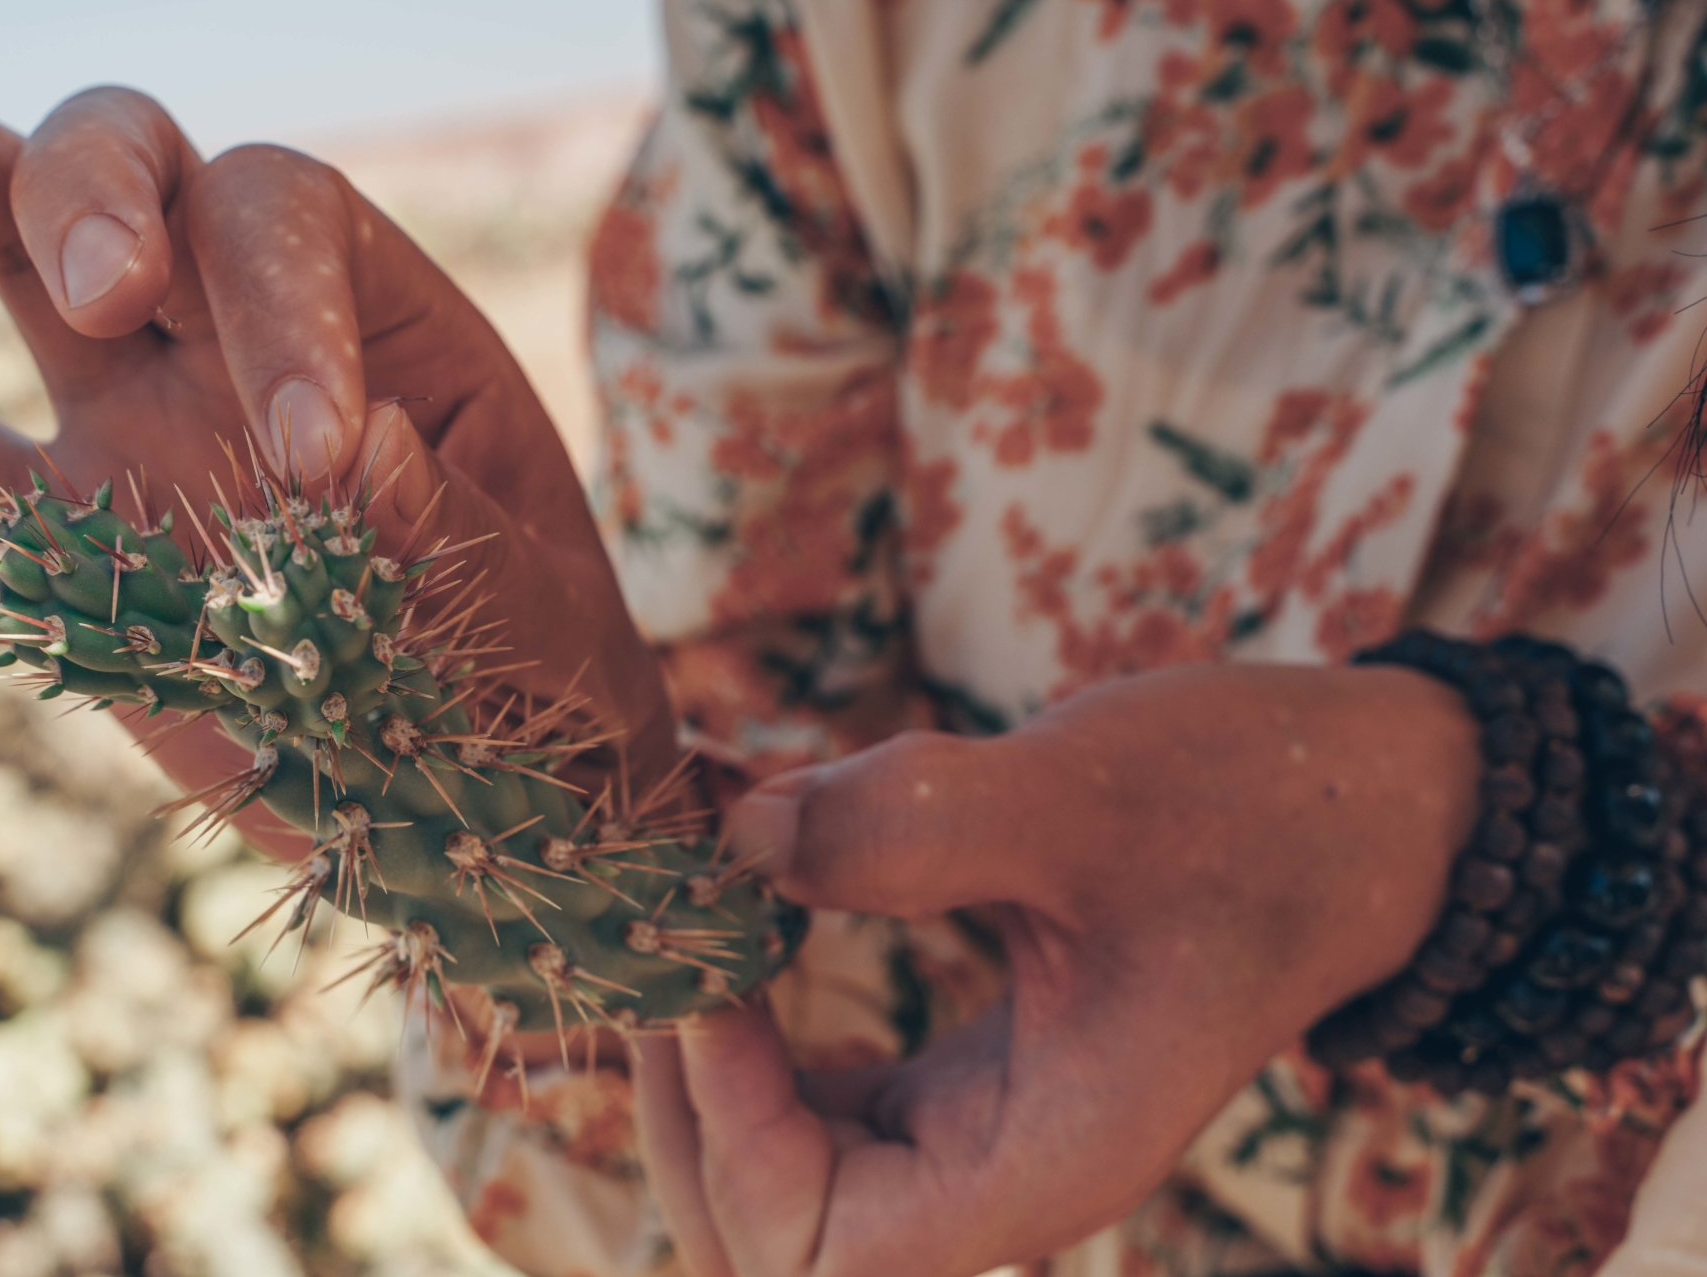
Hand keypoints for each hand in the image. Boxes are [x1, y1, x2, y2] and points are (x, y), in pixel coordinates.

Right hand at [0, 82, 668, 856]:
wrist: (481, 797)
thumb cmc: (531, 680)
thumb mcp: (530, 607)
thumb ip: (452, 532)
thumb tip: (359, 454)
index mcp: (384, 325)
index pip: (290, 226)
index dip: (282, 311)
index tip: (316, 461)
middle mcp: (246, 342)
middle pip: (152, 174)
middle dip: (108, 193)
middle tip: (102, 295)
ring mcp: (137, 423)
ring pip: (21, 258)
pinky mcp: (56, 533)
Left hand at [635, 662, 1481, 1276]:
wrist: (1369, 807)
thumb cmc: (1257, 809)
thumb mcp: (1083, 798)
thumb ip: (908, 825)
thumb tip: (739, 837)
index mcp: (1041, 1160)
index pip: (818, 1252)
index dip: (731, 1132)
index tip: (709, 974)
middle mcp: (998, 1165)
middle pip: (771, 1227)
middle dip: (688, 1098)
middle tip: (660, 938)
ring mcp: (979, 1119)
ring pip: (784, 1163)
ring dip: (708, 1051)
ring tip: (678, 903)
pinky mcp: (968, 1058)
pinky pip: (823, 1086)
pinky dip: (759, 1006)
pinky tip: (740, 884)